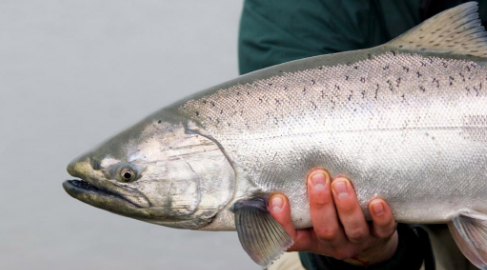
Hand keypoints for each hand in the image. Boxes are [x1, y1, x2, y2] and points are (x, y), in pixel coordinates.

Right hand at [269, 168, 397, 265]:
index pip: (291, 236)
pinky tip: (377, 201)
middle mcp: (333, 242)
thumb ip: (295, 200)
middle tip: (316, 177)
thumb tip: (271, 174)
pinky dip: (382, 216)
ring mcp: (358, 240)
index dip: (282, 221)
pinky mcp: (382, 235)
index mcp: (310, 238)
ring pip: (353, 229)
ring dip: (347, 206)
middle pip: (325, 230)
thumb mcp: (308, 215)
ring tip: (341, 182)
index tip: (277, 198)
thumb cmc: (332, 218)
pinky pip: (383, 229)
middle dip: (321, 204)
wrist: (369, 238)